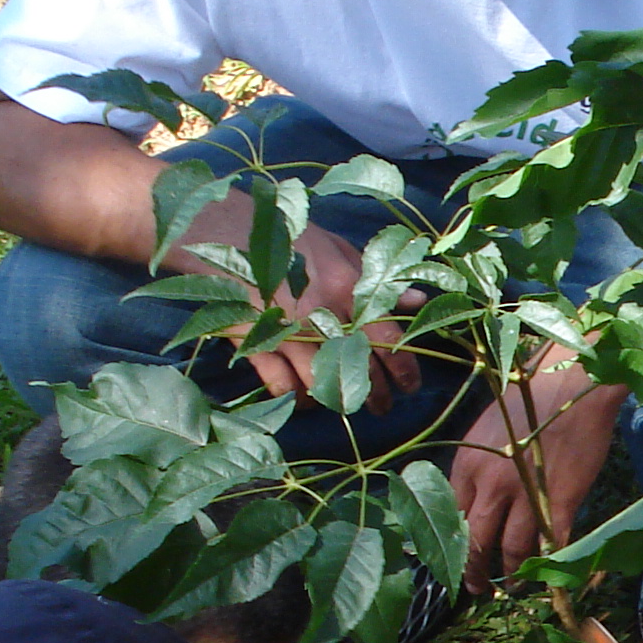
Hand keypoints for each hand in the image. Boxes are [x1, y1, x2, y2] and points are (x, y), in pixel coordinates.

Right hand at [176, 194, 422, 405]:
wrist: (222, 235)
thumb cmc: (287, 239)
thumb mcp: (338, 251)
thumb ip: (376, 279)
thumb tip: (420, 301)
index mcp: (346, 287)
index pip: (389, 338)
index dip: (405, 369)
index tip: (411, 386)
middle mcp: (321, 313)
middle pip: (361, 370)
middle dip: (376, 396)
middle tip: (381, 406)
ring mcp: (288, 332)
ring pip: (323, 386)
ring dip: (336, 399)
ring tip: (342, 402)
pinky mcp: (256, 345)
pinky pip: (283, 388)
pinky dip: (296, 397)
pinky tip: (303, 395)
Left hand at [450, 362, 623, 588]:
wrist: (573, 385)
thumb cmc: (528, 400)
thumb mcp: (486, 431)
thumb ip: (476, 468)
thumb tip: (473, 500)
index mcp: (468, 465)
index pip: (454, 519)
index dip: (456, 547)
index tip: (459, 562)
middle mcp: (491, 484)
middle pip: (477, 542)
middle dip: (476, 572)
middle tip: (480, 588)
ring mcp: (526, 493)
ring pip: (512, 548)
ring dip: (513, 573)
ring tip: (516, 586)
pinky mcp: (560, 500)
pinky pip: (551, 542)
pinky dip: (550, 562)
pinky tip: (549, 572)